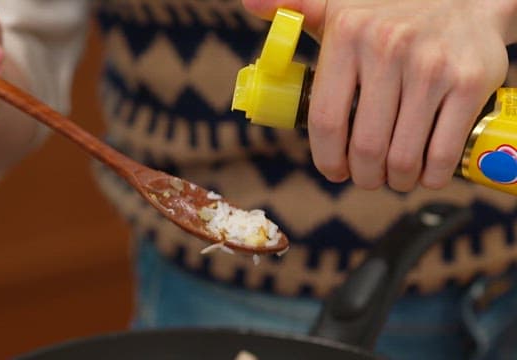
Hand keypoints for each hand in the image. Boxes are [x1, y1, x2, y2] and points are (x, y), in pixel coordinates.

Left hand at [244, 0, 511, 190]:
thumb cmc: (391, 13)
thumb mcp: (340, 6)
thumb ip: (297, 7)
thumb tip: (251, 4)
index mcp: (347, 34)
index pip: (326, 120)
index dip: (327, 160)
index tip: (334, 172)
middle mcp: (388, 47)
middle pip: (365, 147)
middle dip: (363, 177)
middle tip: (367, 178)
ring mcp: (432, 66)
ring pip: (403, 157)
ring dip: (396, 181)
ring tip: (395, 177)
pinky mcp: (471, 82)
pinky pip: (443, 152)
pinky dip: (431, 176)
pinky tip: (425, 173)